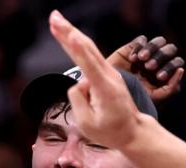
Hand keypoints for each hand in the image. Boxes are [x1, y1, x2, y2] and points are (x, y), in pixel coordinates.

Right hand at [48, 11, 144, 148]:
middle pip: (86, 49)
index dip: (77, 49)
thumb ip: (77, 100)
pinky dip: (77, 44)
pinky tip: (68, 35)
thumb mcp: (87, 124)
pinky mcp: (105, 73)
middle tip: (54, 17)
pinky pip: (88, 57)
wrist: (132, 130)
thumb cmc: (109, 131)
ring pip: (87, 48)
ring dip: (70, 32)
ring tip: (55, 20)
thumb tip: (78, 82)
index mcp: (104, 88)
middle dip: (68, 32)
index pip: (89, 65)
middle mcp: (108, 75)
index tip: (70, 35)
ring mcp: (108, 72)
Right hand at [107, 34, 185, 101]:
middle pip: (170, 49)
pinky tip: (132, 59)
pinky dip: (139, 47)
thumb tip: (181, 70)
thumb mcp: (155, 99)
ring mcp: (145, 54)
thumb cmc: (132, 101)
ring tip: (141, 60)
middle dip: (161, 57)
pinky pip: (142, 40)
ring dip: (152, 49)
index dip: (170, 67)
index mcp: (164, 73)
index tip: (158, 77)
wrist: (107, 96)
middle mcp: (157, 62)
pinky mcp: (132, 48)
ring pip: (159, 42)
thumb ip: (171, 88)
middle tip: (149, 67)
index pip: (176, 63)